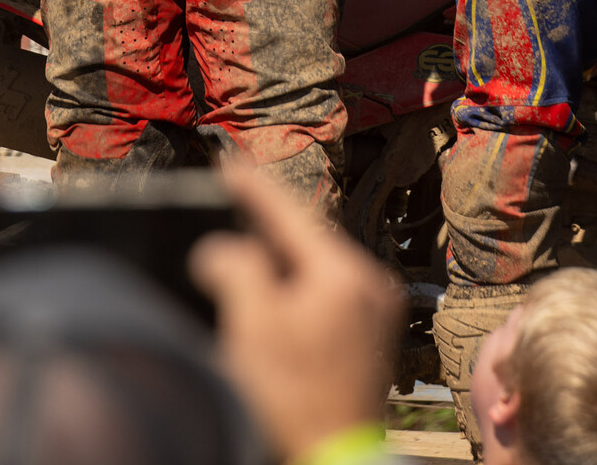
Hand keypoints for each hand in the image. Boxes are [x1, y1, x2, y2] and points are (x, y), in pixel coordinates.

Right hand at [189, 161, 403, 460]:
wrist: (333, 457)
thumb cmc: (295, 396)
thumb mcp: (253, 323)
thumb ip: (235, 268)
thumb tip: (222, 249)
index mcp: (344, 272)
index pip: (290, 213)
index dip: (253, 186)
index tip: (228, 161)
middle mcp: (369, 284)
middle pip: (306, 239)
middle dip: (265, 224)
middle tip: (231, 197)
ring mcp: (374, 312)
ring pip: (315, 267)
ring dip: (277, 259)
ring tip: (241, 245)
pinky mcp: (369, 338)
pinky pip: (326, 293)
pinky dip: (294, 287)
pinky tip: (269, 293)